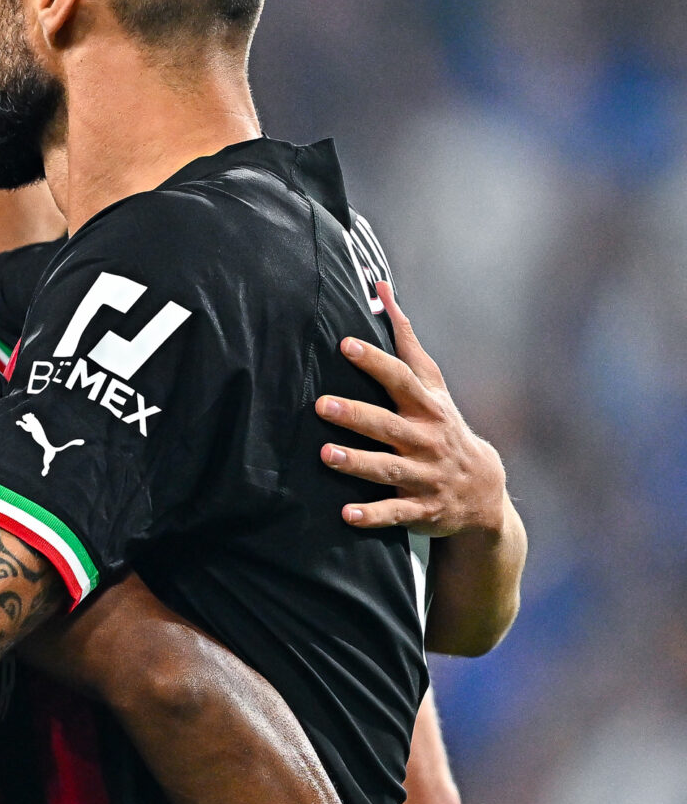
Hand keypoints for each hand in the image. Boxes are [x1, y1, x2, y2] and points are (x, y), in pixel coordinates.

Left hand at [318, 283, 506, 536]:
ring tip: (325, 455)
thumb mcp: (432, 387)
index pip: (401, 381)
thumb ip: (406, 341)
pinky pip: (395, 512)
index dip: (376, 362)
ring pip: (388, 469)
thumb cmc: (442, 426)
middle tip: (321, 405)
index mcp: (427, 408)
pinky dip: (372, 515)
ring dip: (358, 463)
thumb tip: (382, 288)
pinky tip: (346, 515)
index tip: (346, 344)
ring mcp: (424, 476)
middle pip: (389, 425)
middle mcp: (426, 441)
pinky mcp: (421, 509)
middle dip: (357, 415)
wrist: (483, 490)